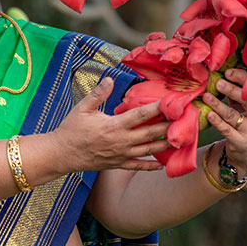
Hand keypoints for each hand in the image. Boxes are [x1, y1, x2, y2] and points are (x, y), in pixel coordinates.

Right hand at [52, 76, 170, 171]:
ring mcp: (121, 155)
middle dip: (169, 126)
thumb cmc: (71, 129)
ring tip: (181, 139)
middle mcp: (120, 141)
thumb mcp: (82, 108)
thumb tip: (109, 79)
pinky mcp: (117, 164)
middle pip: (150, 133)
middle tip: (185, 119)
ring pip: (149, 150)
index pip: (140, 115)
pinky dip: (151, 166)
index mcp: (113, 125)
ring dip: (165, 145)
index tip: (171, 102)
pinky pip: (138, 166)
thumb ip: (98, 94)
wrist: (61, 154)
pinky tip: (163, 165)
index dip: (157, 108)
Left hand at [202, 68, 246, 174]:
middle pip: (246, 100)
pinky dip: (217, 121)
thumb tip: (221, 73)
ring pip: (233, 115)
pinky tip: (208, 114)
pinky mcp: (242, 143)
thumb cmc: (246, 122)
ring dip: (217, 104)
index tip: (227, 73)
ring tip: (206, 96)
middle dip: (231, 89)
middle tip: (217, 83)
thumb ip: (239, 92)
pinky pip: (227, 130)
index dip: (241, 78)